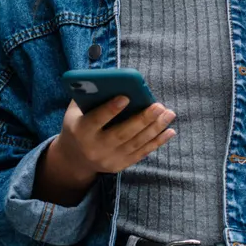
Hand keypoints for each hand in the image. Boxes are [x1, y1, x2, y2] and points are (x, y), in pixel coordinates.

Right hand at [34, 98, 177, 204]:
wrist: (75, 158)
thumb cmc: (79, 124)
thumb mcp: (75, 110)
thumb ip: (89, 96)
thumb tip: (111, 80)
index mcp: (81, 131)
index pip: (96, 120)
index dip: (110, 109)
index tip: (126, 96)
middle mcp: (95, 148)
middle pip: (122, 133)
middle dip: (142, 119)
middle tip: (159, 106)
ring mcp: (109, 159)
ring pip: (136, 143)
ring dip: (155, 128)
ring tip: (169, 114)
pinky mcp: (120, 165)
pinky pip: (142, 153)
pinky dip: (157, 142)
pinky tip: (170, 131)